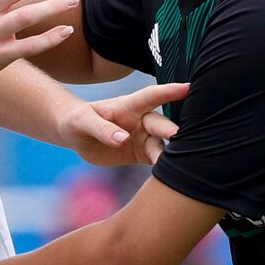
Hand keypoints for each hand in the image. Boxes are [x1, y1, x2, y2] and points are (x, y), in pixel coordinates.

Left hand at [54, 80, 190, 166]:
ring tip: (178, 164)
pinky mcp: (141, 154)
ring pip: (162, 145)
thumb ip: (103, 129)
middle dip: (171, 130)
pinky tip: (170, 175)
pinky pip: (155, 160)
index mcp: (129, 106)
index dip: (169, 91)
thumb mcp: (84, 122)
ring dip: (169, 153)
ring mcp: (143, 138)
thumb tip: (123, 140)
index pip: (152, 96)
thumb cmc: (79, 120)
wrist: (76, 135)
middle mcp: (141, 121)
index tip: (188, 88)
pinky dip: (163, 166)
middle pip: (160, 124)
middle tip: (179, 137)